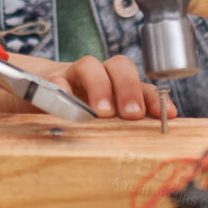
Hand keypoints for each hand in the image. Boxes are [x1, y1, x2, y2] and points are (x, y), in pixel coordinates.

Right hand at [10, 53, 166, 120]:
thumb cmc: (82, 114)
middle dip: (129, 88)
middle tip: (131, 113)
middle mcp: (100, 76)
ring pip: (90, 65)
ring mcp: (74, 75)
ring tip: (101, 112)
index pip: (143, 85)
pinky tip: (68, 106)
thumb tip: (155, 141)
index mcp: (119, 88)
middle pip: (120, 66)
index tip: (168, 115)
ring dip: (100, 87)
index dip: (156, 99)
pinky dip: (64, 90)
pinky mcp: (50, 81)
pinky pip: (58, 79)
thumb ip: (128, 129)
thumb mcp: (109, 124)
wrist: (39, 94)